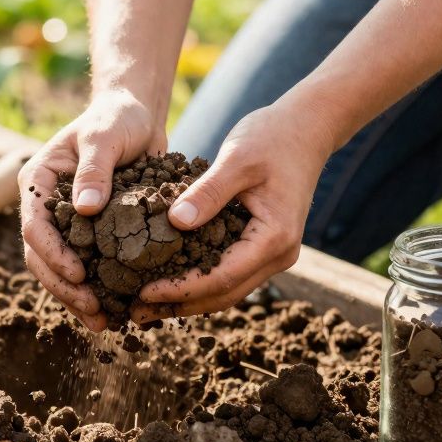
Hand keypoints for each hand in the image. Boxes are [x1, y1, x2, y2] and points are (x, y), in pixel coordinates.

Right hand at [19, 89, 166, 330]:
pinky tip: (115, 311)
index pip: (35, 226)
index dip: (53, 254)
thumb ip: (94, 170)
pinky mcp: (91, 233)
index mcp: (39, 182)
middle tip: (94, 310)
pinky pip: (87, 266)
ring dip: (77, 297)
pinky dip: (96, 289)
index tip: (79, 273)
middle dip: (64, 287)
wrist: (137, 117)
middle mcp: (47, 206)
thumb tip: (85, 209)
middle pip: (42, 257)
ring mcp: (67, 223)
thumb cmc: (117, 119)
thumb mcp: (105, 136)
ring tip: (104, 322)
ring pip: (60, 269)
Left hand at [130, 97, 334, 322]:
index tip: (143, 291)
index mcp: (275, 237)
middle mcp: (278, 255)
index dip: (181, 289)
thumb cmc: (273, 138)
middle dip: (179, 305)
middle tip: (134, 312)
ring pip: (226, 290)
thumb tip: (175, 222)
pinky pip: (229, 273)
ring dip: (187, 300)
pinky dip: (199, 281)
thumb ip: (208, 191)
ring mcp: (273, 254)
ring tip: (145, 305)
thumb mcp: (236, 158)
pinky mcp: (262, 246)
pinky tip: (169, 280)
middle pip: (224, 294)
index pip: (222, 277)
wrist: (306, 129)